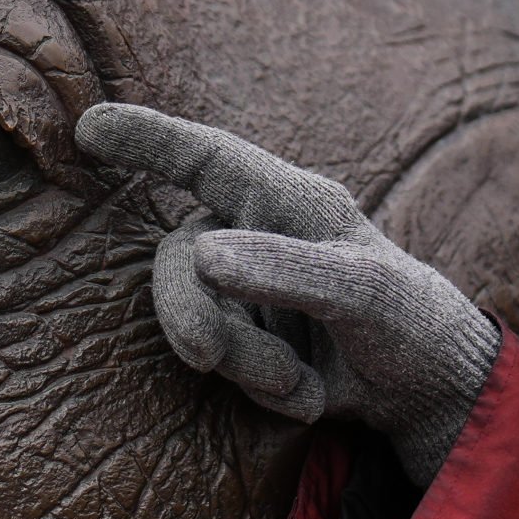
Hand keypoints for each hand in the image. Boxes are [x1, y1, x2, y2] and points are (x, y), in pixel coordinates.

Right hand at [76, 103, 501, 484]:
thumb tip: (200, 251)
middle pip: (179, 259)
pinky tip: (310, 392)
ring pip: (196, 318)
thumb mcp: (362, 291)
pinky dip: (267, 389)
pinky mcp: (249, 337)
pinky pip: (223, 363)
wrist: (429, 388)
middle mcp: (258, 234)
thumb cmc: (408, 316)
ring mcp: (249, 288)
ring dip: (245, 363)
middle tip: (210, 360)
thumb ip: (285, 268)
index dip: (147, 139)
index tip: (89, 126)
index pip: (206, 158)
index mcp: (289, 200)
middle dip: (191, 314)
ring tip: (302, 384)